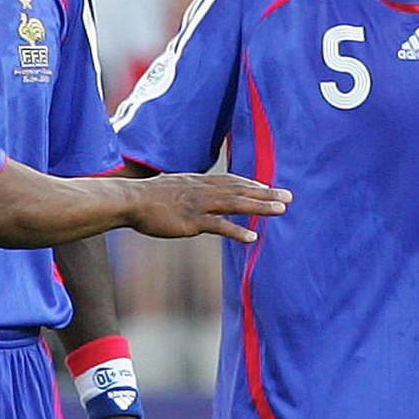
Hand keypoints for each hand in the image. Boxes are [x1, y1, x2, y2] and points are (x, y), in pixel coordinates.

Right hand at [124, 174, 290, 242]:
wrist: (129, 201)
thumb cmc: (146, 197)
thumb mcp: (170, 187)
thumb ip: (186, 190)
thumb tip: (189, 193)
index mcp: (199, 182)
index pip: (231, 181)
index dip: (252, 185)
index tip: (269, 189)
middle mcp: (203, 190)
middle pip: (240, 190)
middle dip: (266, 194)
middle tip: (289, 196)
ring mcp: (199, 205)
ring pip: (236, 204)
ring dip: (260, 207)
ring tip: (281, 210)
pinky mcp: (192, 221)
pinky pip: (219, 226)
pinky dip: (236, 230)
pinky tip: (252, 237)